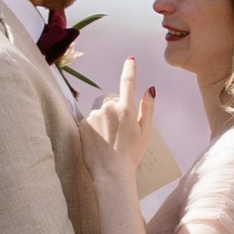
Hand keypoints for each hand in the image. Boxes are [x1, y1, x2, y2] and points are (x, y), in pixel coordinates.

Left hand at [80, 58, 158, 184]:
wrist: (111, 173)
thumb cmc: (131, 155)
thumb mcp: (146, 133)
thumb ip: (148, 108)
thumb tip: (150, 90)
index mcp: (127, 109)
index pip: (128, 83)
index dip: (130, 70)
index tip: (130, 60)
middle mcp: (109, 108)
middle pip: (112, 103)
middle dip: (115, 113)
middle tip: (119, 134)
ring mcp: (94, 115)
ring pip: (100, 113)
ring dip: (103, 122)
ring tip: (108, 141)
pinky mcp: (82, 124)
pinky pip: (89, 121)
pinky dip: (93, 129)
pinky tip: (98, 143)